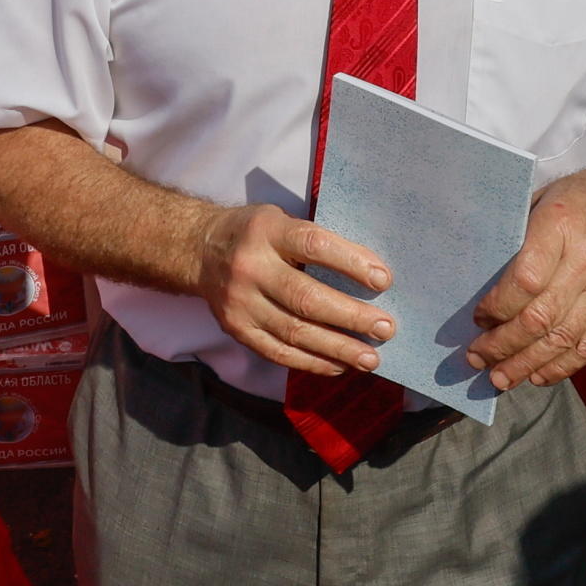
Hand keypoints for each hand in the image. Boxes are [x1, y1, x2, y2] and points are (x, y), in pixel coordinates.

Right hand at [195, 203, 394, 378]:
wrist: (199, 250)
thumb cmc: (255, 234)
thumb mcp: (281, 220)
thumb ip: (316, 242)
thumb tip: (370, 276)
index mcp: (267, 231)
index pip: (314, 246)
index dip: (350, 263)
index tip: (383, 280)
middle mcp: (250, 267)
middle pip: (306, 297)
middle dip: (351, 316)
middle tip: (385, 328)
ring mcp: (240, 302)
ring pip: (294, 331)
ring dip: (337, 348)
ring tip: (370, 357)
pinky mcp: (236, 329)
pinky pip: (278, 352)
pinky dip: (312, 361)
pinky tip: (339, 365)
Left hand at [468, 156, 585, 391]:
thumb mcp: (551, 196)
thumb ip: (522, 233)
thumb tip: (487, 276)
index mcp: (561, 227)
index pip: (524, 281)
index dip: (497, 307)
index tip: (479, 317)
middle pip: (539, 318)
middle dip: (502, 345)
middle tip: (476, 358)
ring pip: (561, 339)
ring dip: (526, 364)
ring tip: (499, 378)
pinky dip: (562, 366)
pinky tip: (537, 376)